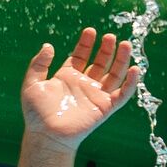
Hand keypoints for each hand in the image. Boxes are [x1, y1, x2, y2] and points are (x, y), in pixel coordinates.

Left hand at [21, 29, 142, 147]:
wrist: (46, 135)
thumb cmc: (36, 114)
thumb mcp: (32, 84)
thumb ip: (39, 64)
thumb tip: (48, 45)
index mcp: (67, 77)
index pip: (81, 56)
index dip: (86, 44)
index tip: (90, 31)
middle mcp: (83, 84)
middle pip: (100, 62)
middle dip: (105, 49)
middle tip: (109, 36)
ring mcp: (95, 95)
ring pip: (114, 74)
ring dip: (121, 60)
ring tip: (125, 44)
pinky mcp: (105, 107)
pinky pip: (122, 94)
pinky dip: (131, 83)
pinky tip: (135, 69)